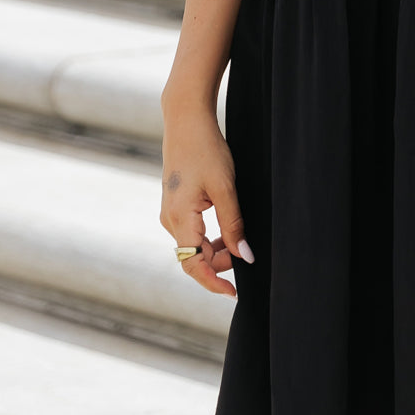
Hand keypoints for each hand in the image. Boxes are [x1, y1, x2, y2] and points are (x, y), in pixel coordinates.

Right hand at [159, 107, 252, 296]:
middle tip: (244, 256)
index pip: (193, 265)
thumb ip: (233, 225)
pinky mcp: (174, 205)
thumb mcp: (225, 189)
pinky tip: (225, 229)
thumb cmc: (206, 151)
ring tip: (238, 241)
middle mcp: (169, 219)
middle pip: (192, 257)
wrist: (186, 122)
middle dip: (218, 264)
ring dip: (214, 250)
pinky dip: (208, 237)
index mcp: (180, 219)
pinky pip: (190, 232)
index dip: (213, 282)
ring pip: (192, 245)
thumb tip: (244, 257)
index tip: (233, 292)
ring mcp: (170, 212)